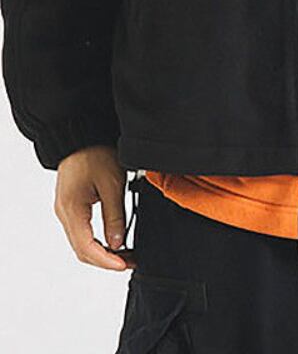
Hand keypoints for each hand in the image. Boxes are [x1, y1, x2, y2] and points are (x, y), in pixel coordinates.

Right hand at [54, 145, 134, 270]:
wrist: (82, 135)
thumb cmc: (96, 153)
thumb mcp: (113, 184)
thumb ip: (115, 216)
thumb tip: (117, 244)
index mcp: (72, 209)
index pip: (86, 247)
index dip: (106, 261)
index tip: (124, 265)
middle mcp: (65, 213)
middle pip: (82, 250)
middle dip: (105, 260)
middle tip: (130, 262)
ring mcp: (66, 210)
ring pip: (81, 243)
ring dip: (102, 252)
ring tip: (126, 254)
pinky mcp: (72, 206)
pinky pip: (82, 231)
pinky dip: (97, 241)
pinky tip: (114, 240)